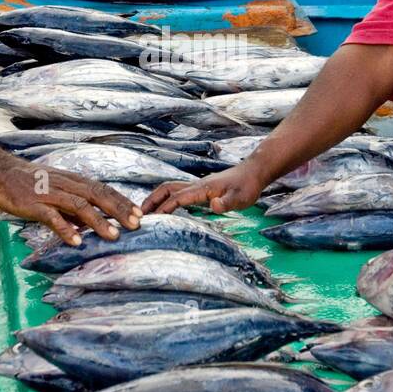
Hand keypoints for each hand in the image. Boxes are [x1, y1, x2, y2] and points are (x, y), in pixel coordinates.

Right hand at [0, 156, 140, 244]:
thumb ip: (73, 207)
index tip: (140, 213)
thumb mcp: (57, 192)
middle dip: (119, 210)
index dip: (122, 201)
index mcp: (73, 182)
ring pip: (79, 206)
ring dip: (98, 221)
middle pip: (97, 195)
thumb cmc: (30, 183)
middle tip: (136, 225)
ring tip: (113, 236)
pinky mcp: (34, 204)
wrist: (1, 172)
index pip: (103, 189)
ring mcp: (50, 194)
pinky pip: (52, 217)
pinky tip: (76, 241)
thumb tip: (90, 225)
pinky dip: (66, 228)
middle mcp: (66, 185)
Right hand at [142, 159, 265, 215]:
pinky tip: (165, 208)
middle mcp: (196, 185)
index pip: (177, 198)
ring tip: (146, 212)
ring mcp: (197, 185)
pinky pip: (177, 191)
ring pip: (169, 188)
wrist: (254, 172)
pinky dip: (165, 197)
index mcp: (202, 188)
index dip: (164, 208)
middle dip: (151, 201)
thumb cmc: (248, 186)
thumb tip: (213, 205)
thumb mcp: (241, 198)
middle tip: (138, 215)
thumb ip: (227, 203)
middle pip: (166, 189)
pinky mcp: (200, 188)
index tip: (151, 219)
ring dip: (156, 198)